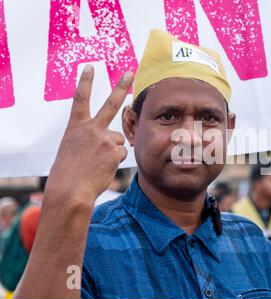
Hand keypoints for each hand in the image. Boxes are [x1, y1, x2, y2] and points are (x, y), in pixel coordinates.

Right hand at [45, 65, 133, 206]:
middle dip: (121, 86)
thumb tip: (113, 141)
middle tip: (131, 72)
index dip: (85, 82)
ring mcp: (104, 138)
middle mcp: (91, 128)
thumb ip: (89, 138)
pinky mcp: (115, 151)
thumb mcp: (72, 148)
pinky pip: (121, 153)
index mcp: (76, 127)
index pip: (80, 99)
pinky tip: (103, 168)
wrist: (70, 189)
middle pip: (110, 103)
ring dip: (112, 151)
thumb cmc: (69, 171)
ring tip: (97, 162)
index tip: (90, 67)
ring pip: (118, 140)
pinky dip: (115, 161)